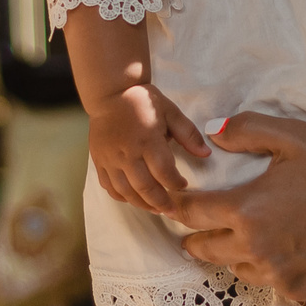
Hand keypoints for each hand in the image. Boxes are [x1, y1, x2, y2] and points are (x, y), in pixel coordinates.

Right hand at [87, 84, 209, 212]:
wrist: (110, 93)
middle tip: (172, 211)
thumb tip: (206, 154)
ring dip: (142, 204)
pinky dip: (122, 197)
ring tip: (155, 209)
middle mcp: (127, 153)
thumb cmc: (143, 101)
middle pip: (145, 188)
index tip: (184, 185)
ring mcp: (110, 159)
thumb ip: (188, 134)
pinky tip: (133, 199)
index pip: (164, 172)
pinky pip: (109, 187)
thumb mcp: (170, 112)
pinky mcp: (99, 161)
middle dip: (161, 203)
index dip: (176, 184)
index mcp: (147, 140)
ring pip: (126, 192)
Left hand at [170, 112, 305, 301]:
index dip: (176, 206)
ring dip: (230, 254)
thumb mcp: (297, 138)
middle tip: (193, 229)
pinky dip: (264, 269)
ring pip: (232, 268)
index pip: (191, 212)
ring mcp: (274, 274)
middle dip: (194, 237)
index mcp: (247, 209)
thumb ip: (249, 130)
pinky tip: (277, 253)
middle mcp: (253, 248)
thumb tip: (213, 132)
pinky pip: (266, 283)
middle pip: (202, 249)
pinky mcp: (296, 291)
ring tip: (237, 240)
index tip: (171, 203)